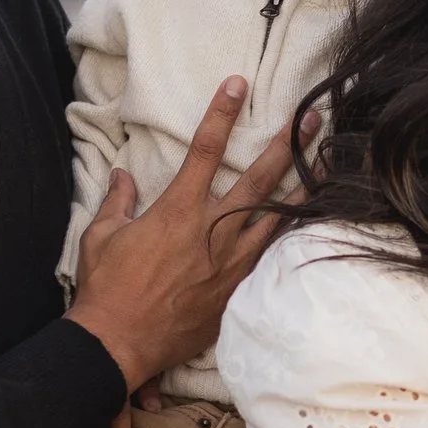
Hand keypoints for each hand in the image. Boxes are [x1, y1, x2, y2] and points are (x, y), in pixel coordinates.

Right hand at [67, 79, 308, 389]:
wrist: (118, 343)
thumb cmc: (105, 289)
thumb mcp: (100, 236)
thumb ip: (117, 201)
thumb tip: (120, 175)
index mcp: (177, 210)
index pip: (205, 149)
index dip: (222, 113)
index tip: (239, 83)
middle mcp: (212, 232)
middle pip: (260, 178)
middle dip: (288, 145)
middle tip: (313, 118)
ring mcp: (231, 264)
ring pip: (279, 218)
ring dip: (305, 189)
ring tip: (327, 165)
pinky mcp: (237, 292)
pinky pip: (272, 257)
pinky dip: (291, 237)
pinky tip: (310, 225)